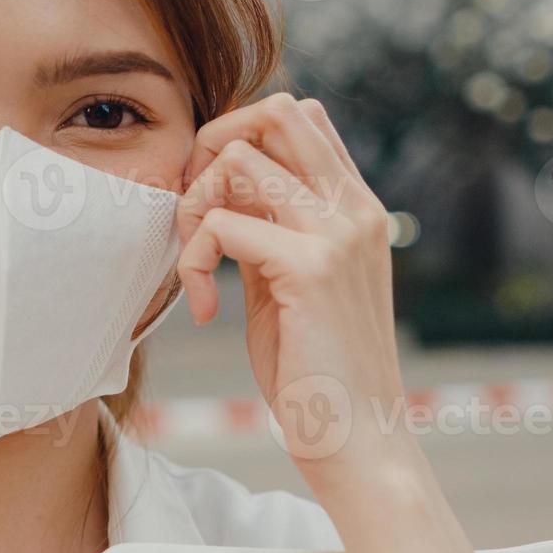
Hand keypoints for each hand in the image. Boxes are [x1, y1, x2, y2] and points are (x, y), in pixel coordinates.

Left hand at [175, 93, 415, 489]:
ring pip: (237, 156)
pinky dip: (192, 260)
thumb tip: (219, 189)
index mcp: (356, 208)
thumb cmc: (317, 372)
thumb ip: (270, 230)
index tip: (216, 206)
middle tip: (197, 213)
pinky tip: (207, 310)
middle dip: (213, 146)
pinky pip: (220, 223)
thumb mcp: (291, 284)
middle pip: (276, 109)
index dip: (240, 141)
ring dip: (193, 205)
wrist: (360, 443)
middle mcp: (355, 207)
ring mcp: (338, 232)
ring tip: (196, 265)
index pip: (300, 117)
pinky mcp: (312, 267)